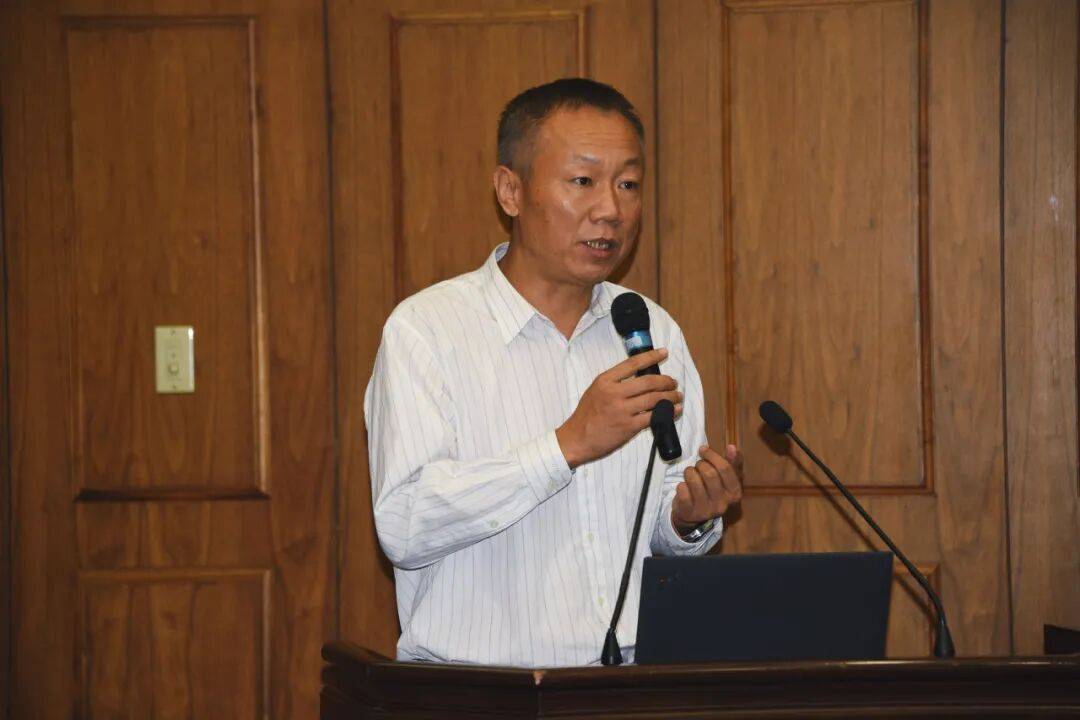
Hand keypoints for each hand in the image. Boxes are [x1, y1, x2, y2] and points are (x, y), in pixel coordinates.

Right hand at [555, 349, 682, 467]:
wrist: (576, 439)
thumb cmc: (586, 415)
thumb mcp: (596, 390)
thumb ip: (615, 382)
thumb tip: (640, 375)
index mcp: (605, 381)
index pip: (632, 364)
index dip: (651, 357)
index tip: (663, 353)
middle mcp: (614, 393)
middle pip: (648, 382)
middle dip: (666, 381)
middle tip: (673, 382)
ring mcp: (622, 410)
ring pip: (654, 399)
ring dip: (670, 397)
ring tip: (677, 396)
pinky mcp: (628, 427)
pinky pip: (653, 417)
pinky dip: (668, 412)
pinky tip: (675, 410)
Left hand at [672, 444, 743, 532]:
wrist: (694, 515)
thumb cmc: (710, 491)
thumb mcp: (724, 479)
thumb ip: (730, 462)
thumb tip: (732, 447)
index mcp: (734, 493)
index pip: (725, 468)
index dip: (712, 455)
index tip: (703, 450)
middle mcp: (722, 503)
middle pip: (709, 473)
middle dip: (700, 464)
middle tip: (697, 466)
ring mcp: (706, 510)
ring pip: (694, 480)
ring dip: (689, 472)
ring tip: (690, 474)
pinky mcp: (689, 512)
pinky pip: (683, 490)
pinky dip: (681, 485)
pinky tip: (684, 487)